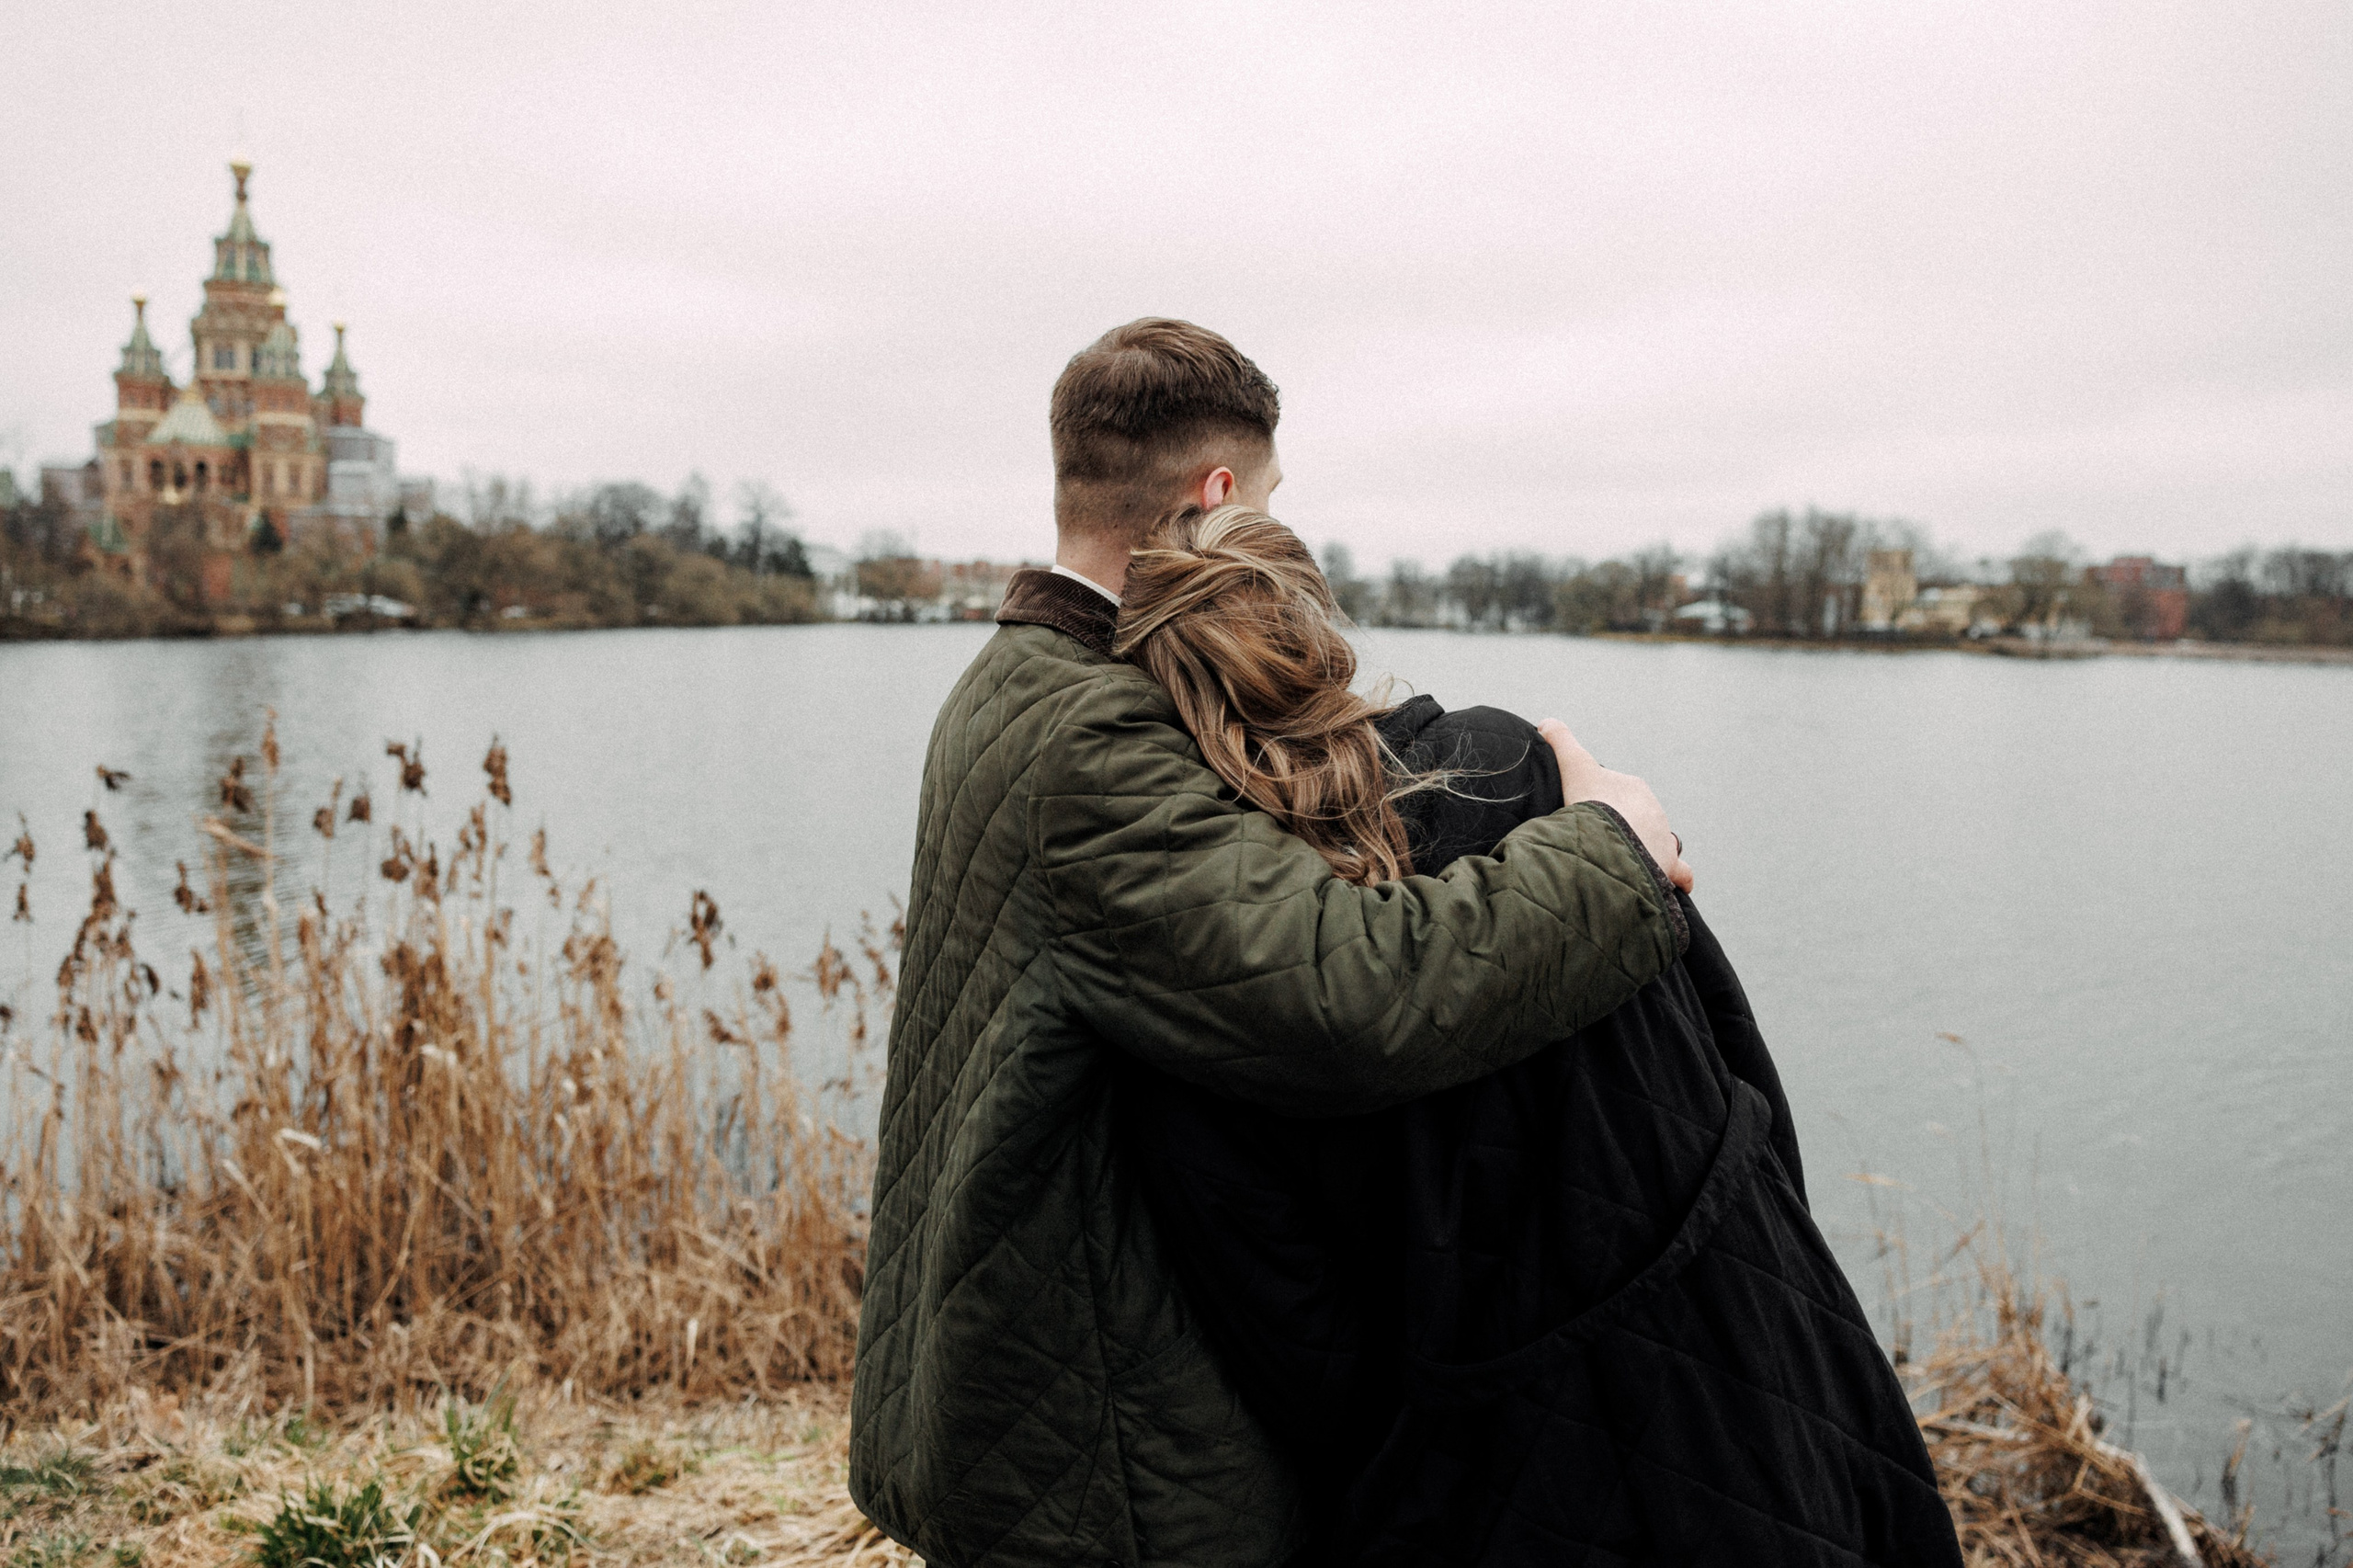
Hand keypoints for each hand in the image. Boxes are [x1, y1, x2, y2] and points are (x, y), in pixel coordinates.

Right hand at [1537, 719, 1694, 892]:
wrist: (1608, 844)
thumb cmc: (1590, 805)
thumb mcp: (1572, 766)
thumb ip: (1559, 742)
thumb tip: (1547, 723)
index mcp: (1634, 788)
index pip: (1618, 795)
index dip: (1599, 806)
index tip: (1582, 818)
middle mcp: (1654, 812)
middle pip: (1635, 822)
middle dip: (1619, 831)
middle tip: (1592, 844)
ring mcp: (1663, 841)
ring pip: (1653, 846)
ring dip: (1639, 854)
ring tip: (1615, 866)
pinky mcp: (1668, 868)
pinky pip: (1679, 874)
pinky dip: (1672, 879)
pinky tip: (1658, 884)